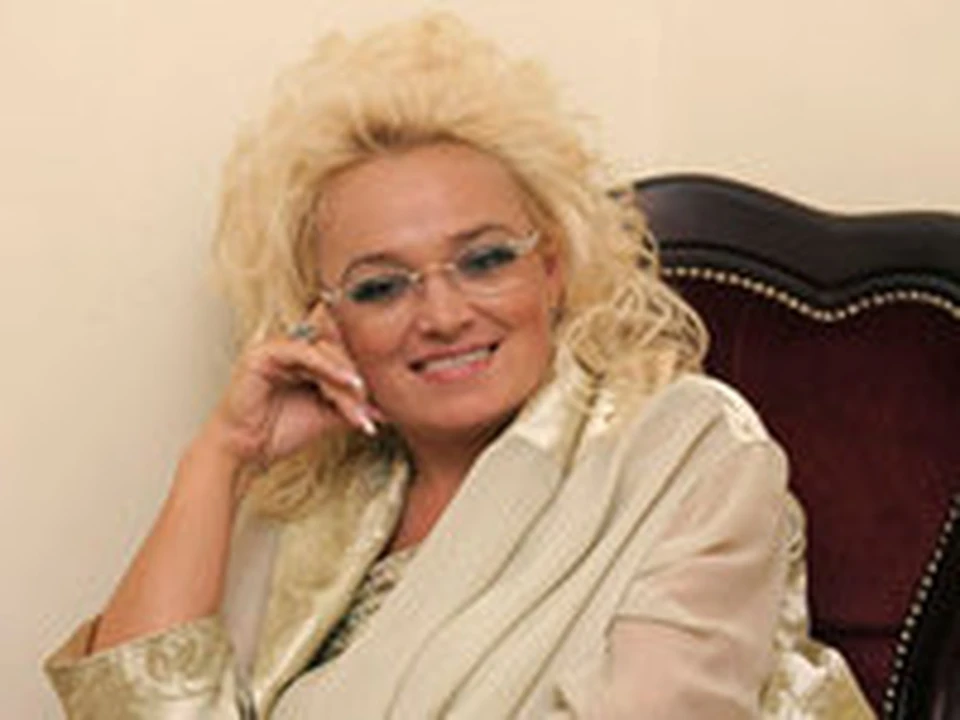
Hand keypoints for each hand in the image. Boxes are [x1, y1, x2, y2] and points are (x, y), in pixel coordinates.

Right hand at [205, 302, 379, 469]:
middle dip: (358, 381)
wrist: (246, 452)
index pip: (343, 351)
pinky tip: (347, 382)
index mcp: (306, 357)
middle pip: (338, 349)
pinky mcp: (264, 352)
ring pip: (325, 351)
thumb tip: (385, 407)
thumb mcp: (327, 415)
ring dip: (347, 379)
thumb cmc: (279, 431)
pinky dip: (328, 367)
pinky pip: (304, 352)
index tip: (382, 395)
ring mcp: (277, 346)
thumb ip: (352, 405)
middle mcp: (292, 346)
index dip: (364, 369)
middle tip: (371, 407)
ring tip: (361, 403)